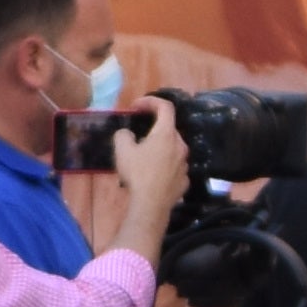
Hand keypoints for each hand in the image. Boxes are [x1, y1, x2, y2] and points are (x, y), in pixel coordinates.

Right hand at [104, 102, 190, 242]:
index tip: (136, 106)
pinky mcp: (184, 181)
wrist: (150, 205)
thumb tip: (126, 134)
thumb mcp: (122, 150)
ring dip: (159, 149)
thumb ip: (123, 135)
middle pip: (169, 129)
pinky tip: (153, 175)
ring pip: (172, 149)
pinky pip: (174, 167)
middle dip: (153, 128)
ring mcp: (184, 164)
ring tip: (144, 159)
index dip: (150, 101)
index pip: (165, 107)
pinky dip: (164, 166)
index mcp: (166, 134)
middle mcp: (180, 146)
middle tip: (138, 136)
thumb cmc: (137, 174)